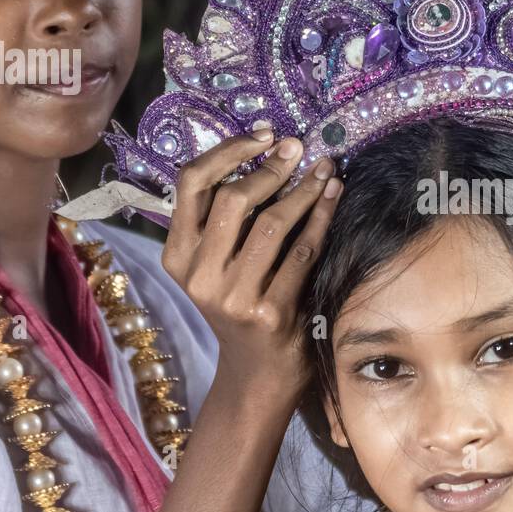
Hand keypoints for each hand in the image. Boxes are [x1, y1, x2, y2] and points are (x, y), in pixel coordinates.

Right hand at [161, 128, 341, 400]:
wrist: (257, 375)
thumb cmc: (243, 305)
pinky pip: (303, 252)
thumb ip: (228, 220)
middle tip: (299, 148)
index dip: (228, 151)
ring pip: (272, 223)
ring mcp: (233, 297)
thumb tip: (272, 151)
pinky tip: (334, 198)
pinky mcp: (270, 312)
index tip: (263, 135)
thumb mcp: (218, 266)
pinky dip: (322, 219)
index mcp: (178, 256)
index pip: (191, 184)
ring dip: (305, 190)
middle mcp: (199, 275)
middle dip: (272, 167)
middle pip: (233, 198)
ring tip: (325, 170)